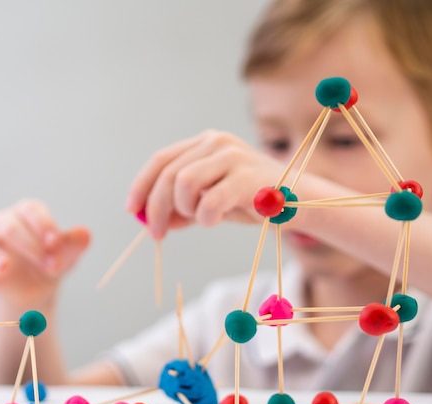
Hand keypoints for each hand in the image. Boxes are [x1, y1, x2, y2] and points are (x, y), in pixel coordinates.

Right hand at [0, 199, 90, 308]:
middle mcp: (5, 225)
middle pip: (8, 226)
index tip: (56, 242)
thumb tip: (86, 234)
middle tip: (51, 265)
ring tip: (5, 268)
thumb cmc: (54, 260)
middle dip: (30, 245)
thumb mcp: (68, 254)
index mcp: (28, 214)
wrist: (40, 288)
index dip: (43, 224)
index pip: (31, 209)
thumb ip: (74, 244)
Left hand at [125, 130, 285, 238]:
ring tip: (203, 218)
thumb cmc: (254, 200)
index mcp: (206, 143)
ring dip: (185, 210)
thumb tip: (151, 222)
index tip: (132, 210)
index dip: (141, 185)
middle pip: (168, 175)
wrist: (299, 202)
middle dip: (155, 208)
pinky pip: (208, 203)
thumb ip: (184, 207)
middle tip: (155, 234)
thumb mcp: (213, 202)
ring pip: (183, 185)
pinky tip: (217, 220)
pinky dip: (205, 218)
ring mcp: (233, 157)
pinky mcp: (247, 178)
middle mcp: (217, 143)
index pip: (161, 160)